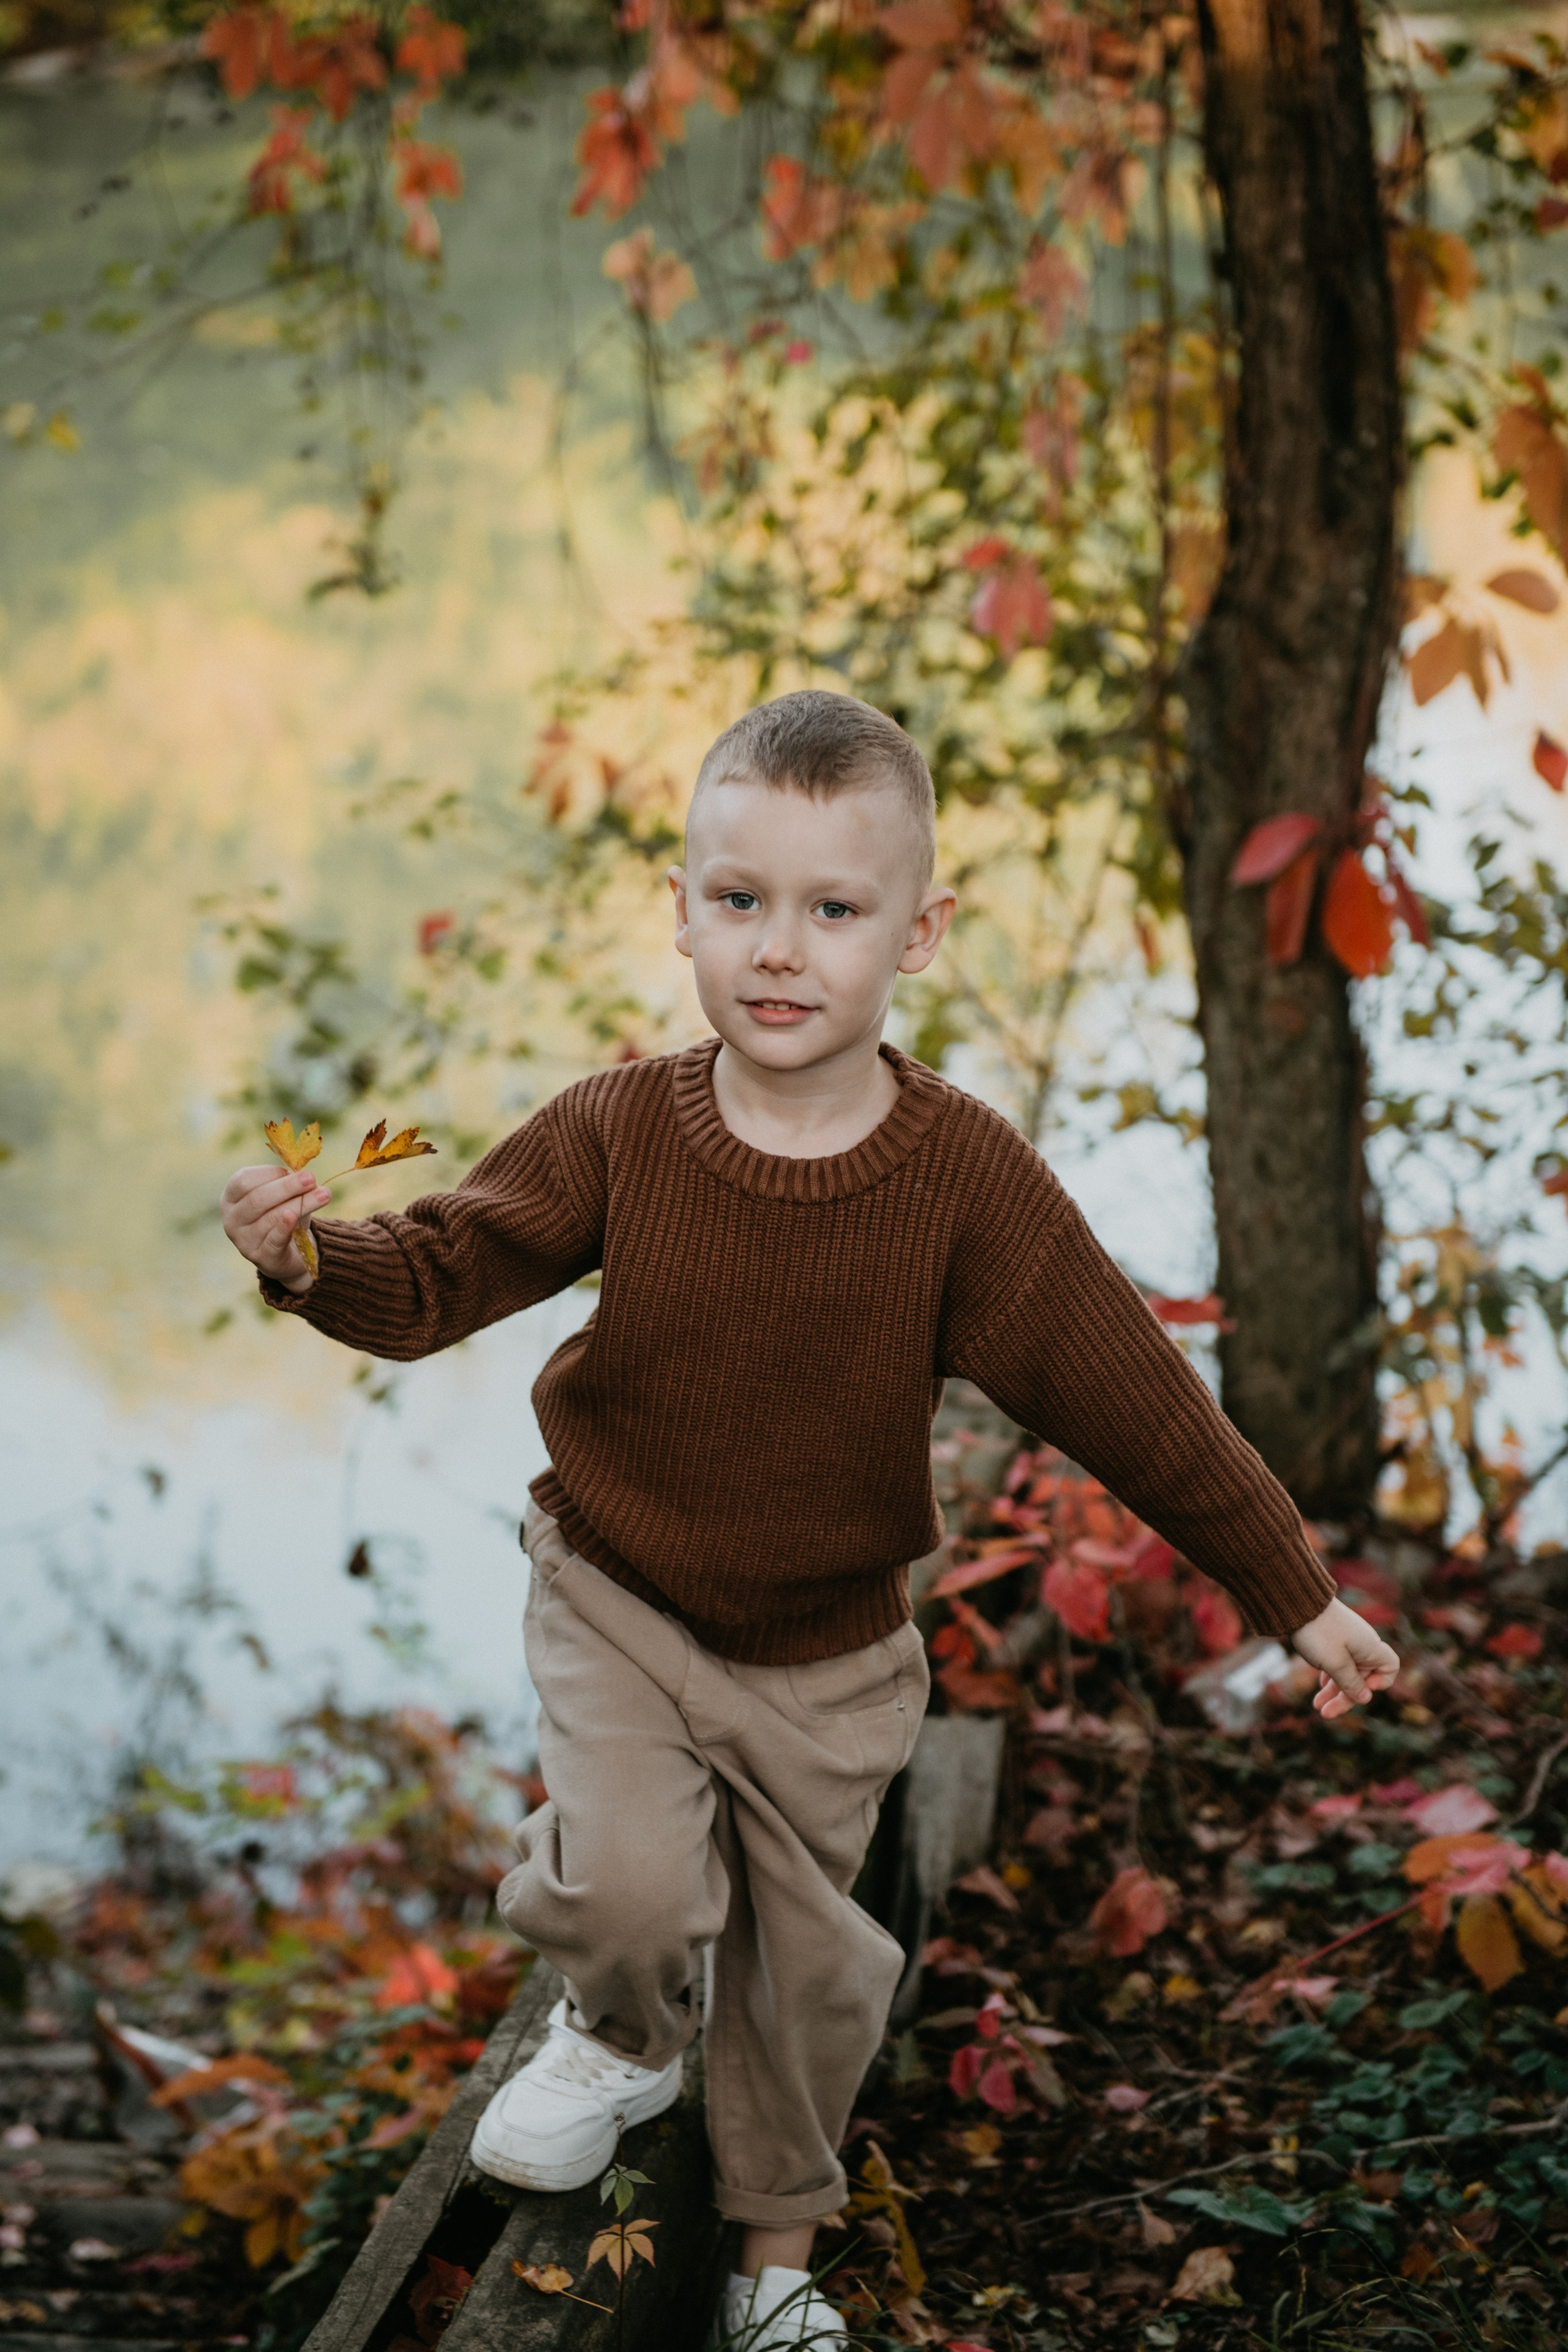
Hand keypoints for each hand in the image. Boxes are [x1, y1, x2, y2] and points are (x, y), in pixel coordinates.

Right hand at [220, 1163, 331, 1293]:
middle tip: (311, 1178)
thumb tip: (305, 1176)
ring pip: (271, 1218)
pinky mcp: (261, 1257)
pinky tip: (294, 1217)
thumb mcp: (282, 1196)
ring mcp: (244, 1241)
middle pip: (257, 1199)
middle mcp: (232, 1219)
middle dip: (287, 1187)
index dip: (270, 1173)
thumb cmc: (281, 1216)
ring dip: (300, 1204)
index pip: (244, 1181)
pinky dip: (284, 1227)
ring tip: (324, 1194)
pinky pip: (274, 1240)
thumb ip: (287, 1184)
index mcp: (231, 1198)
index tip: (293, 1170)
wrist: (287, 1253)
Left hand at [1291, 1596, 1398, 1720]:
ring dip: (1334, 1691)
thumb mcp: (1335, 1663)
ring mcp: (1348, 1642)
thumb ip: (1351, 1683)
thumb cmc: (1319, 1632)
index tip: (1363, 1687)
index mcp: (1370, 1648)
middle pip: (1363, 1678)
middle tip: (1325, 1713)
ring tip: (1317, 1706)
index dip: (1381, 1682)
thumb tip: (1365, 1699)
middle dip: (1346, 1697)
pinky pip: (1337, 1664)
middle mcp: (1363, 1645)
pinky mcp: (1334, 1640)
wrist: (1297, 1602)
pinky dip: (1329, 1677)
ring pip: (1347, 1673)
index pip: (1390, 1668)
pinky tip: (1319, 1689)